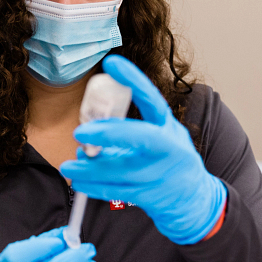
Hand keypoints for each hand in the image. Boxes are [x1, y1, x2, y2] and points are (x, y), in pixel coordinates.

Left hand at [60, 55, 226, 244]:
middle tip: (79, 132)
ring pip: (120, 170)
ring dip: (89, 168)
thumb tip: (91, 129)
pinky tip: (80, 182)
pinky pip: (116, 191)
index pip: (152, 98)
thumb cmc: (168, 159)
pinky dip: (94, 187)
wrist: (193, 198)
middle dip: (108, 133)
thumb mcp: (160, 135)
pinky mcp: (150, 196)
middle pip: (139, 137)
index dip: (133, 80)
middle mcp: (168, 147)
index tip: (111, 63)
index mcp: (167, 126)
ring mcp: (160, 173)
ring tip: (69, 165)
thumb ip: (130, 130)